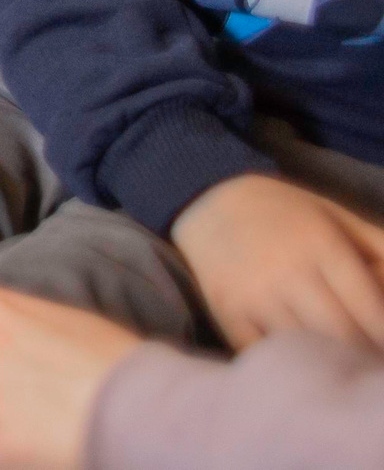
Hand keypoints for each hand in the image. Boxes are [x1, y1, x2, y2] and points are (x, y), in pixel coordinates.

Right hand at [170, 172, 383, 351]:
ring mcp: (254, 292)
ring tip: (340, 374)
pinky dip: (283, 366)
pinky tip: (298, 368)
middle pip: (342, 336)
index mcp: (322, 245)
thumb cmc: (283, 211)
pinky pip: (261, 353)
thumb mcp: (336, 215)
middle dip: (364, 358)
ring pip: (305, 349)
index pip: (371, 310)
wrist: (204, 197)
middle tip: (368, 371)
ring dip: (327, 367)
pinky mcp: (226, 309)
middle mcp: (289, 270)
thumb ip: (380, 246)